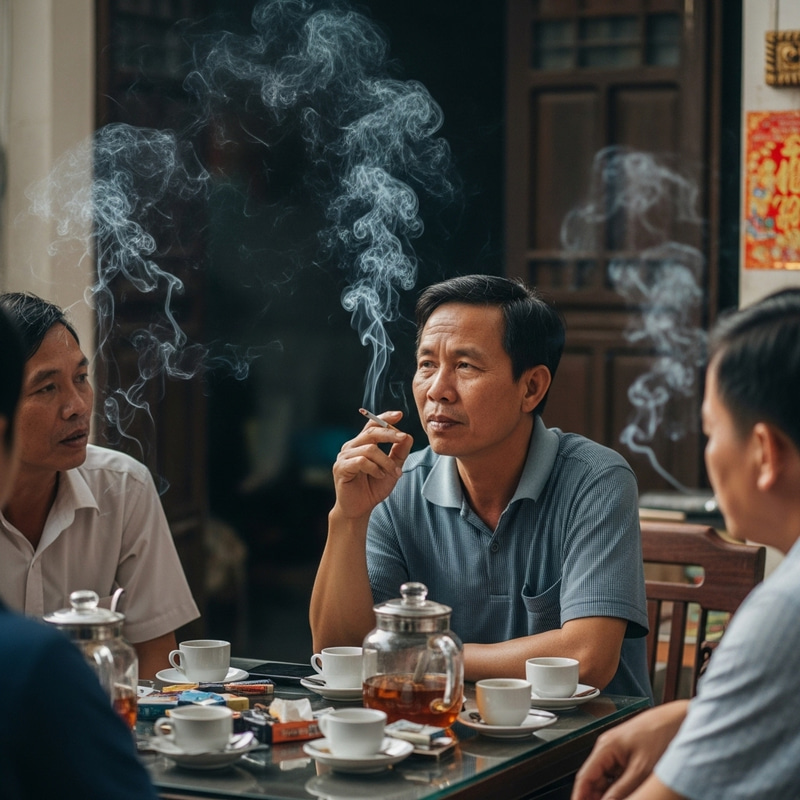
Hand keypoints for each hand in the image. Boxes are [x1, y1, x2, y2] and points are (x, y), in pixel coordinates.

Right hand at [332, 411, 412, 520]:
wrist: (360, 509)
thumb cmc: (373, 488)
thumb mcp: (391, 468)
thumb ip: (399, 453)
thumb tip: (408, 436)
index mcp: (361, 443)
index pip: (372, 424)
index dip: (385, 417)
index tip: (400, 414)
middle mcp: (351, 446)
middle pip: (371, 432)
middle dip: (390, 434)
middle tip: (404, 438)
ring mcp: (344, 456)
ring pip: (369, 448)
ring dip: (385, 460)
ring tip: (393, 472)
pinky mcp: (341, 468)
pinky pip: (361, 461)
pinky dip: (374, 468)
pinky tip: (380, 475)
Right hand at [571, 702, 687, 799]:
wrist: (679, 720)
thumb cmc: (661, 734)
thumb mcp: (641, 769)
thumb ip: (622, 790)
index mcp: (605, 748)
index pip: (584, 777)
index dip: (579, 796)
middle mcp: (608, 749)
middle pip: (594, 780)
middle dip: (596, 796)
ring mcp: (618, 752)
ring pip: (607, 780)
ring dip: (610, 794)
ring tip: (621, 799)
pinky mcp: (629, 756)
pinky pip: (618, 776)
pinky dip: (621, 789)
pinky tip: (630, 795)